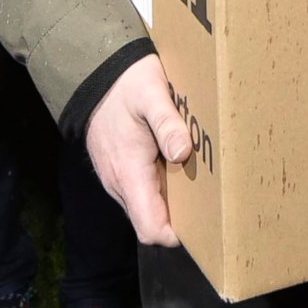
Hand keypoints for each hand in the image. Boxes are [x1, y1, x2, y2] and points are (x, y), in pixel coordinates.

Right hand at [83, 52, 191, 245]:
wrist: (94, 72)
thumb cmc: (126, 83)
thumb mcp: (151, 94)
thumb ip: (167, 124)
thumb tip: (182, 152)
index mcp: (128, 173)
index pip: (150, 229)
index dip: (177, 235)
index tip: (205, 223)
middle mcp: (120, 184)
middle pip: (152, 222)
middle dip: (181, 219)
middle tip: (213, 201)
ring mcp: (117, 178)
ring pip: (148, 207)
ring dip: (172, 202)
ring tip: (200, 183)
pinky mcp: (119, 169)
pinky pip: (142, 191)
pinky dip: (162, 188)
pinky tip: (179, 167)